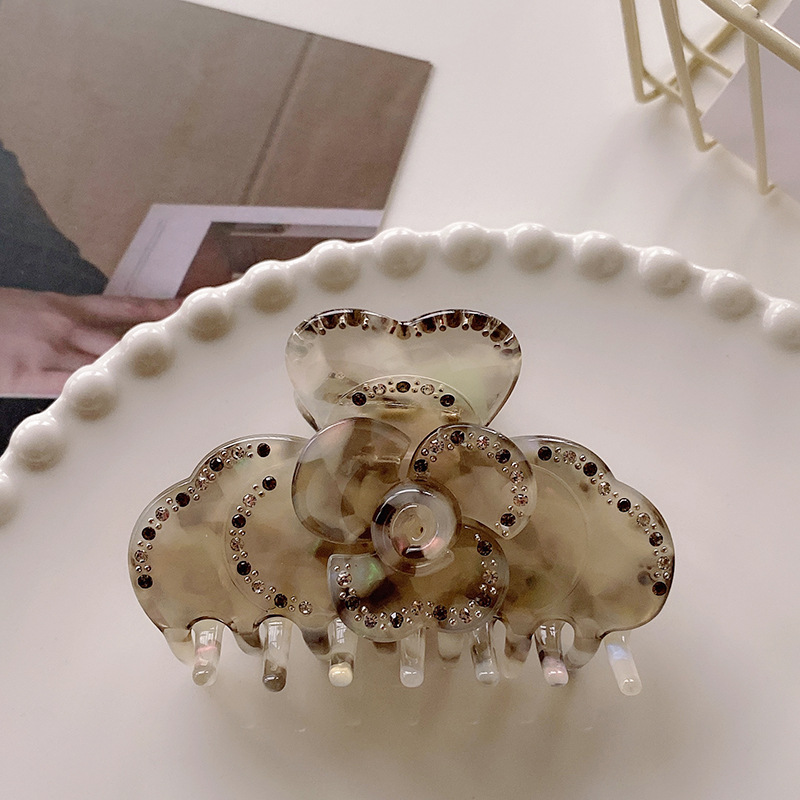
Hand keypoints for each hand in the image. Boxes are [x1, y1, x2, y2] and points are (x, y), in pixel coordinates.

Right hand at [0, 288, 179, 395]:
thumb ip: (69, 327)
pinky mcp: (29, 375)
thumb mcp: (33, 313)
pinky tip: (127, 406)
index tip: (190, 308)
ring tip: (180, 382)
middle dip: (160, 344)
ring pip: (105, 361)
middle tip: (201, 350)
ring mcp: (49, 351)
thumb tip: (102, 342)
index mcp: (66, 306)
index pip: (126, 306)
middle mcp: (66, 326)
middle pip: (125, 335)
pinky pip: (71, 387)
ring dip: (137, 372)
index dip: (160, 309)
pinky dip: (96, 395)